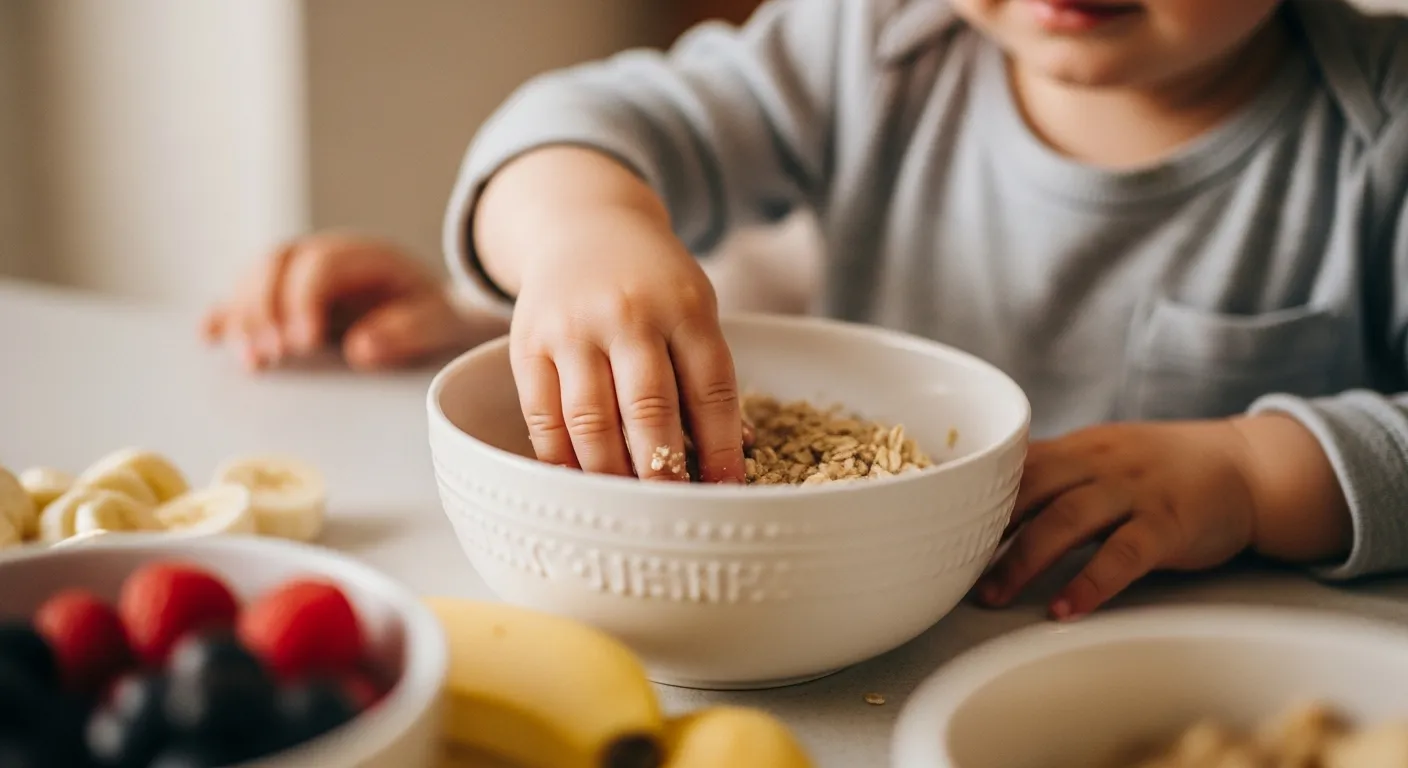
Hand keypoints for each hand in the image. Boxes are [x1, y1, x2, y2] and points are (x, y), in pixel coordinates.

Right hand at [203, 234, 505, 370]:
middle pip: (276, 263)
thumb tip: (360, 348)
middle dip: (265, 309)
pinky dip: (227, 315)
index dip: (303, 301)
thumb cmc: (437, 315)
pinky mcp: (285, 295)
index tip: (304, 344)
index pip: (318, 265)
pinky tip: (210, 336)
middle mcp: (324, 255)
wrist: (435, 311)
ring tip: (254, 363)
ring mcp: (300, 272)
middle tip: (272, 357)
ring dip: (244, 317)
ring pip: (254, 277)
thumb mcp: (440, 321)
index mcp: (363, 254)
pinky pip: (246, 296)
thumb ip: (409, 331)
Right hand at [475, 147, 746, 483]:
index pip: (710, 389)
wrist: (584, 225)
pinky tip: (577, 485)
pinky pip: (543, 417)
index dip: (721, 448)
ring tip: (627, 509)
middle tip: (674, 515)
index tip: (728, 492)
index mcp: (684, 307)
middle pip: (649, 410)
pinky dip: (560, 459)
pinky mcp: (528, 344)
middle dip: (664, 471)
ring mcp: (573, 329)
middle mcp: (628, 314)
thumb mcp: (694, 307)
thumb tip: (732, 451)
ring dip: (611, 475)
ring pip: (591, 421)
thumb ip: (707, 372)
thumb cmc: (652, 282)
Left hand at [976, 420, 1259, 620]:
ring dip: (1024, 561)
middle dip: (984, 532)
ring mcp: (1133, 490)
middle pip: (1027, 492)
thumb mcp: (1099, 459)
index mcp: (1073, 449)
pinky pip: (1124, 554)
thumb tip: (981, 502)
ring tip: (992, 597)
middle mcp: (1096, 462)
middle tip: (948, 569)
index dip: (971, 497)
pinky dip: (1091, 583)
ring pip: (1066, 520)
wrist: (1245, 466)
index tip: (933, 526)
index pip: (1009, 467)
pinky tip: (1065, 610)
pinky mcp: (1168, 522)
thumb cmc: (1158, 470)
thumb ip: (1047, 477)